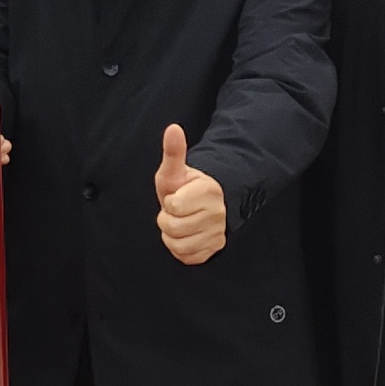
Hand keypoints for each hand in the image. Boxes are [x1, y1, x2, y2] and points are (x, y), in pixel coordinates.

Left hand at [153, 120, 226, 264]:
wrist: (201, 206)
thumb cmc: (184, 187)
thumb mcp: (175, 170)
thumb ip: (173, 152)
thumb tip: (173, 128)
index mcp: (209, 190)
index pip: (174, 206)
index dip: (169, 203)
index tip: (176, 197)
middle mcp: (218, 213)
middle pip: (173, 228)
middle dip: (167, 220)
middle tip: (175, 212)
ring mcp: (217, 233)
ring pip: (178, 245)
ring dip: (171, 236)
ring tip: (179, 223)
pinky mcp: (214, 249)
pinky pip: (186, 257)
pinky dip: (180, 249)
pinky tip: (185, 235)